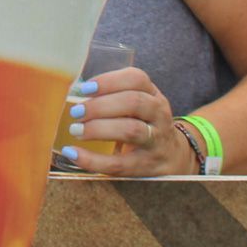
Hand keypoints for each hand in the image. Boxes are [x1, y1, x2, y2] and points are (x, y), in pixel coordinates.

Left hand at [55, 66, 195, 176]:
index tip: (85, 88)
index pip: (136, 79)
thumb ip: (115, 97)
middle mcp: (159, 115)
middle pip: (133, 103)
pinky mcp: (147, 166)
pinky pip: (119, 164)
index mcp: (153, 95)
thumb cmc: (145, 124)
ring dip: (98, 129)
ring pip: (130, 130)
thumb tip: (72, 94)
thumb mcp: (140, 105)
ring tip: (76, 130)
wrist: (174, 157)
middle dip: (100, 106)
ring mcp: (156, 141)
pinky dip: (93, 160)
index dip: (109, 81)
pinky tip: (73, 153)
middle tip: (76, 112)